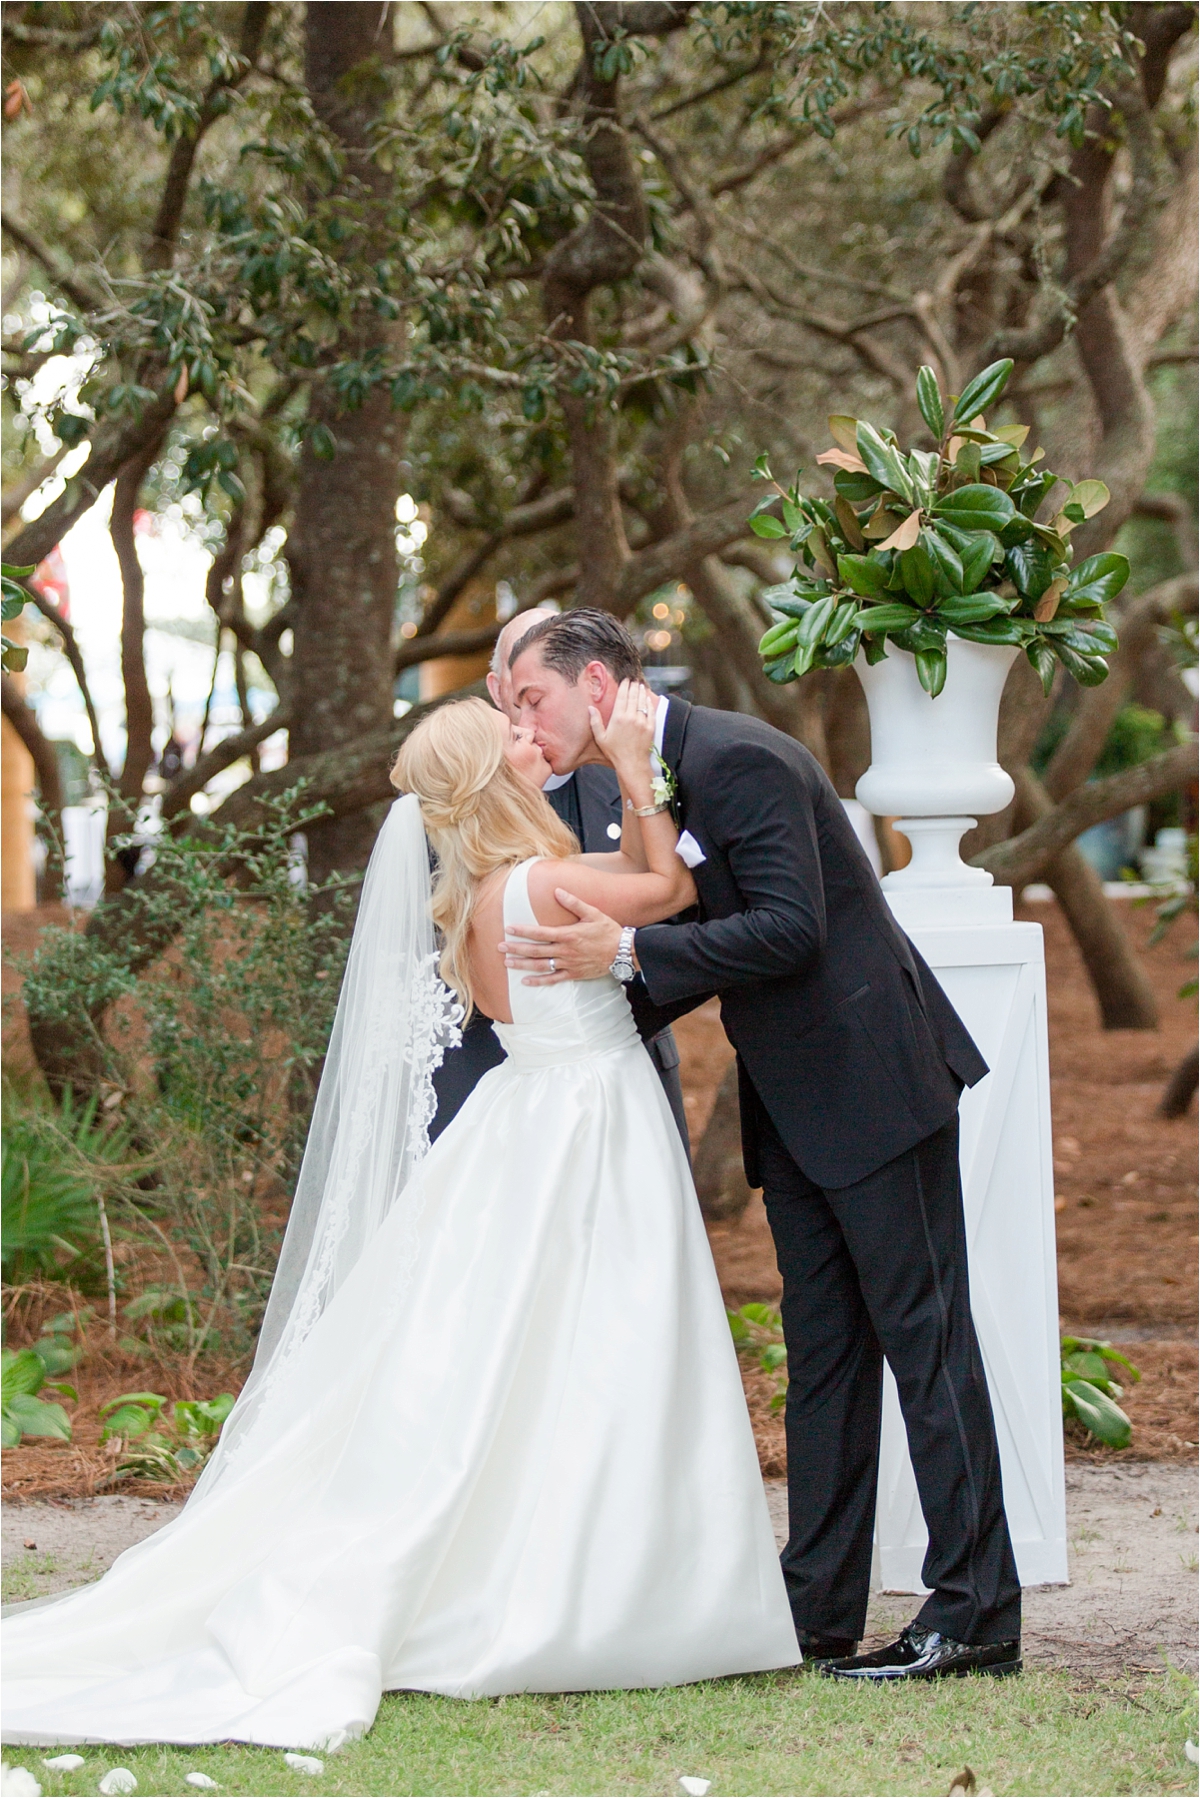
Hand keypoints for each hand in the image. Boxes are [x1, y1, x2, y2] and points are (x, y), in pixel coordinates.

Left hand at [500, 889, 624, 984]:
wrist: (623, 952)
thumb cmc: (608, 931)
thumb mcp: (593, 913)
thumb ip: (573, 903)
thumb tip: (558, 891)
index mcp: (568, 934)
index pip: (540, 933)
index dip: (523, 931)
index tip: (508, 929)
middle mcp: (565, 951)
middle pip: (536, 950)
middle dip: (516, 949)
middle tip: (500, 948)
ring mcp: (569, 964)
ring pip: (541, 966)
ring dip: (522, 965)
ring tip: (507, 963)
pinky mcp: (573, 974)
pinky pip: (553, 979)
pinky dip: (539, 981)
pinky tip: (526, 981)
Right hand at [589, 678, 655, 780]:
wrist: (632, 763)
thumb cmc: (614, 752)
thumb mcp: (601, 738)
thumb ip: (595, 722)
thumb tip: (590, 708)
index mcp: (618, 718)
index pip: (622, 697)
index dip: (624, 686)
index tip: (625, 680)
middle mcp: (631, 717)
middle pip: (633, 697)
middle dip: (633, 686)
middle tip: (633, 680)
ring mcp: (642, 721)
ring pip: (642, 702)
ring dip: (641, 692)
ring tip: (640, 685)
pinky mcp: (650, 727)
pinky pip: (651, 711)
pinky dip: (649, 703)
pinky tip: (647, 698)